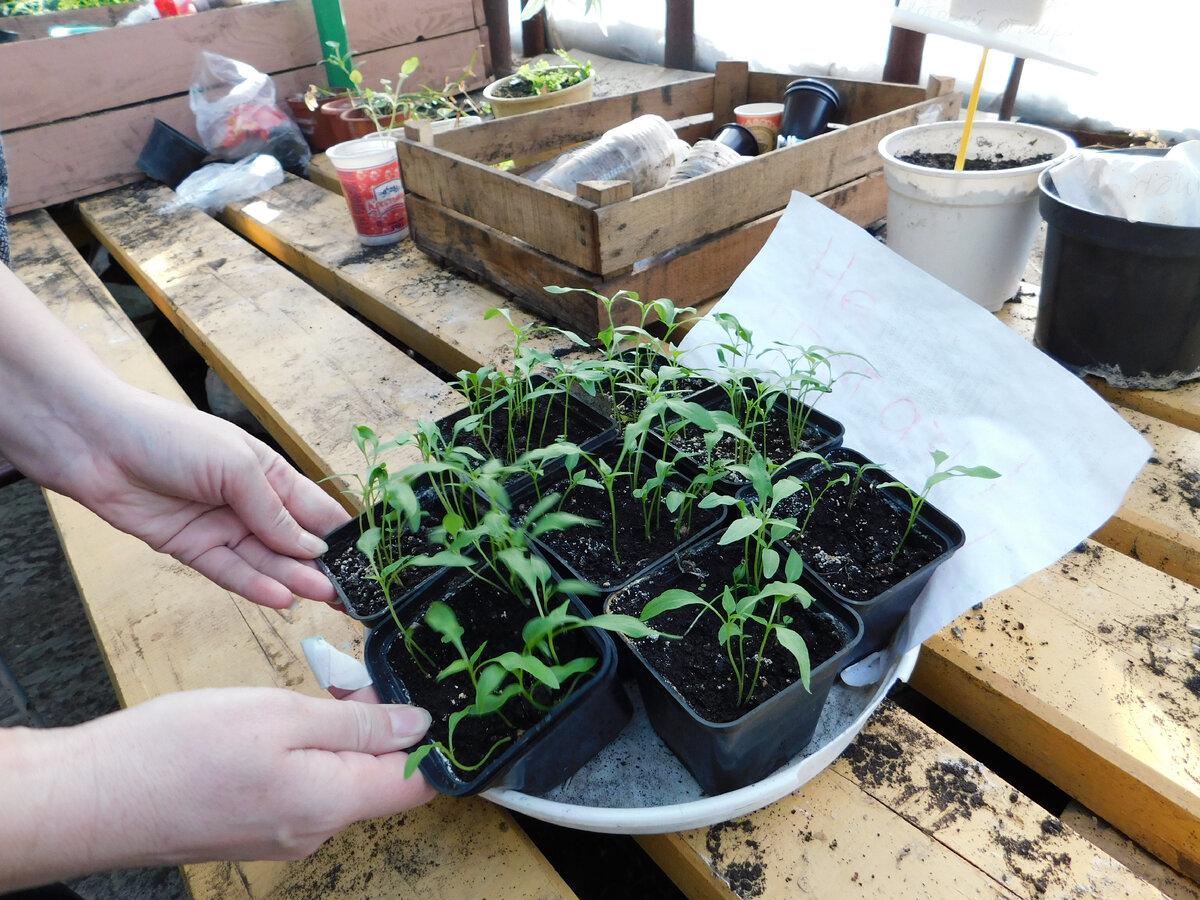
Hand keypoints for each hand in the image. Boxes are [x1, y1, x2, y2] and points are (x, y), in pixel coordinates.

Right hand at [0, 687, 434, 888]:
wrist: (93, 796)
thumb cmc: (178, 752)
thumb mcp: (280, 715)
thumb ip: (356, 724)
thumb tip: (418, 726)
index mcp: (332, 804)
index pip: (417, 784)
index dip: (433, 739)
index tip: (430, 697)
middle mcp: (316, 829)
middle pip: (380, 777)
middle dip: (380, 723)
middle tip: (354, 675)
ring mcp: (285, 833)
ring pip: (341, 778)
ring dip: (340, 732)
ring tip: (317, 687)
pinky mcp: (257, 826)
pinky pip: (306, 787)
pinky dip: (308, 750)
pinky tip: (283, 718)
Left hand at [66, 389, 350, 608]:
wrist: (96, 443)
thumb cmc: (170, 436)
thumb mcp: (237, 466)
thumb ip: (275, 511)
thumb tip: (311, 548)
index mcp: (270, 474)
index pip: (317, 510)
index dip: (341, 536)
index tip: (367, 562)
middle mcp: (250, 503)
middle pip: (295, 542)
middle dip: (324, 567)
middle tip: (352, 594)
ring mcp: (222, 527)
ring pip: (267, 562)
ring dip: (295, 580)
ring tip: (324, 597)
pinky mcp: (192, 549)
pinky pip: (231, 573)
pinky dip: (256, 586)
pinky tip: (282, 598)